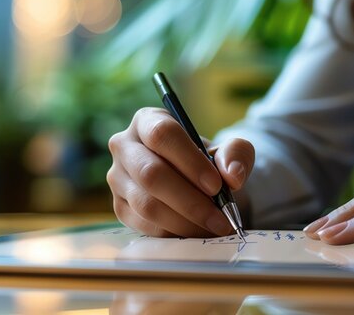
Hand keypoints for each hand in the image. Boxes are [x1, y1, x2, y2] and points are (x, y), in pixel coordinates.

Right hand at [107, 107, 253, 237]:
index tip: (216, 185)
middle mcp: (125, 146)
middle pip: (150, 173)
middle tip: (220, 217)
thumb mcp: (229, 150)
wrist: (196, 183)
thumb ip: (236, 155)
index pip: (162, 135)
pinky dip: (175, 232)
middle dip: (190, 200)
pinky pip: (145, 225)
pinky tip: (198, 231)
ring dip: (185, 221)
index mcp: (148, 121)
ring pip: (146, 204)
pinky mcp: (120, 207)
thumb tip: (233, 175)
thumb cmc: (209, 161)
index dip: (190, 161)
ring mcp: (117, 179)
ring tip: (214, 226)